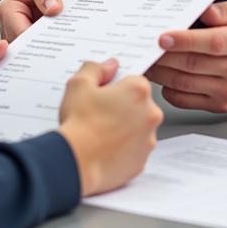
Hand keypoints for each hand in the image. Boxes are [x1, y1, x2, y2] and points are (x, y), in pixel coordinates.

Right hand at [57, 59, 162, 196]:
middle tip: (100, 113)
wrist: (76, 162)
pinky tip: (105, 148)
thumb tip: (109, 66)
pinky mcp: (142, 161)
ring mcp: (148, 140)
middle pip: (139, 105)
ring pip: (138, 128)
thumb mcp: (79, 84)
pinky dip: (123, 149)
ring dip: (125, 129)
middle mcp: (150, 114)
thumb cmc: (79, 123)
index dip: (117, 87)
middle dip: (123, 107)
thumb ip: (96, 69)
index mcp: (138, 91)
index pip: (134, 81)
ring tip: (100, 133)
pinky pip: (134, 150)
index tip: (104, 94)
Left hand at [144, 0, 226, 112]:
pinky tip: (162, 76)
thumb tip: (205, 11)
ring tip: (147, 59)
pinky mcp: (220, 105)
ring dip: (161, 72)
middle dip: (164, 56)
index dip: (185, 40)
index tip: (163, 37)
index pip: (212, 42)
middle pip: (193, 64)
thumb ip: (226, 8)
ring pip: (185, 83)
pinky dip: (169, 89)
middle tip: (144, 46)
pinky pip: (186, 100)